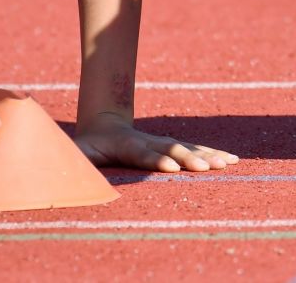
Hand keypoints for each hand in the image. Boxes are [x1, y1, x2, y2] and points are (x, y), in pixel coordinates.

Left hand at [76, 113, 237, 172]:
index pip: (143, 152)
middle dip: (189, 158)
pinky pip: (195, 149)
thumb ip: (74, 161)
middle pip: (172, 149)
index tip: (170, 166)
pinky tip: (232, 160)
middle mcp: (148, 141)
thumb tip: (63, 169)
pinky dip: (213, 154)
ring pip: (187, 147)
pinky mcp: (172, 146)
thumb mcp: (76, 154)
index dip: (156, 158)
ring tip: (227, 163)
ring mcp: (162, 142)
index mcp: (126, 144)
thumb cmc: (88, 148)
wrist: (103, 125)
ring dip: (207, 155)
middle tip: (206, 167)